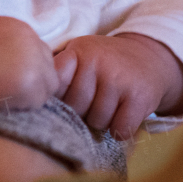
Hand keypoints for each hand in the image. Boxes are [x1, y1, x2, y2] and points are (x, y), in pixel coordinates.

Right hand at [0, 16, 58, 116]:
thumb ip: (6, 42)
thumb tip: (15, 57)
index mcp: (20, 27)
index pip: (38, 49)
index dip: (27, 66)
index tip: (12, 78)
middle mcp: (31, 40)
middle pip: (47, 64)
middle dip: (34, 78)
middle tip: (13, 91)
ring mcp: (34, 61)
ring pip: (49, 83)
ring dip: (33, 93)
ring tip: (10, 99)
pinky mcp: (33, 83)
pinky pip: (41, 100)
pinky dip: (27, 105)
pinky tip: (8, 104)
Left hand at [54, 33, 182, 139]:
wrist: (151, 57)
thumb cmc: (107, 63)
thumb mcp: (82, 55)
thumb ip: (59, 72)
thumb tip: (31, 98)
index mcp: (79, 51)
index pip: (55, 85)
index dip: (59, 99)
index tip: (67, 100)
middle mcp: (98, 61)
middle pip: (75, 108)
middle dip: (82, 113)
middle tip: (94, 102)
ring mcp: (119, 79)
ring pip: (97, 121)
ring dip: (103, 122)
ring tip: (110, 106)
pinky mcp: (139, 97)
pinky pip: (119, 129)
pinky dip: (121, 130)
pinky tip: (124, 114)